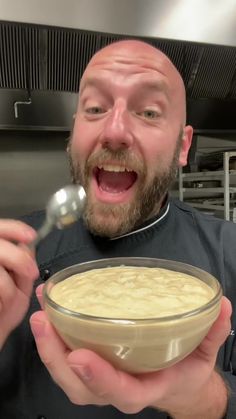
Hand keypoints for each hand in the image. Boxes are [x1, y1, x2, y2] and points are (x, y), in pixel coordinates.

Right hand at [0, 220, 38, 347]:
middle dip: (17, 257)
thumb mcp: (18, 285)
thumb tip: (27, 246)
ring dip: (7, 283)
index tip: (30, 236)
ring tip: (10, 297)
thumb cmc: (2, 312)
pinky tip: (0, 305)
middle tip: (30, 273)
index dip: (14, 228)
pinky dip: (1, 294)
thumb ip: (22, 263)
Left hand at [30, 291, 230, 416]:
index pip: (121, 392)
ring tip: (41, 311)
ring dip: (48, 346)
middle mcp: (118, 387)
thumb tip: (222, 306)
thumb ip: (212, 332)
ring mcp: (101, 378)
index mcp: (146, 387)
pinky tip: (48, 308)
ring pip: (66, 375)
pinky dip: (53, 336)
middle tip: (45, 321)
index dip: (100, 378)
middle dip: (57, 357)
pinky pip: (66, 357)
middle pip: (80, 386)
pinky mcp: (92, 364)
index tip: (80, 356)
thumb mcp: (204, 353)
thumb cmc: (185, 368)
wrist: (174, 383)